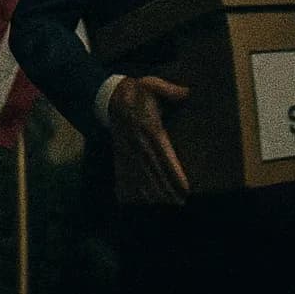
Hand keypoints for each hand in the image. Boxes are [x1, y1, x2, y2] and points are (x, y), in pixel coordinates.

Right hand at [108, 75, 190, 205]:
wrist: (107, 97)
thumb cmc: (136, 92)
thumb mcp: (152, 85)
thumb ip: (169, 90)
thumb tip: (186, 92)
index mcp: (149, 130)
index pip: (163, 155)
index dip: (174, 173)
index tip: (185, 188)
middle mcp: (137, 145)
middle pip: (154, 172)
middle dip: (167, 190)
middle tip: (180, 204)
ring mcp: (127, 152)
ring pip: (141, 178)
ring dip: (152, 194)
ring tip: (166, 207)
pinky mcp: (121, 156)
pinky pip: (126, 177)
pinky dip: (132, 192)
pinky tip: (139, 204)